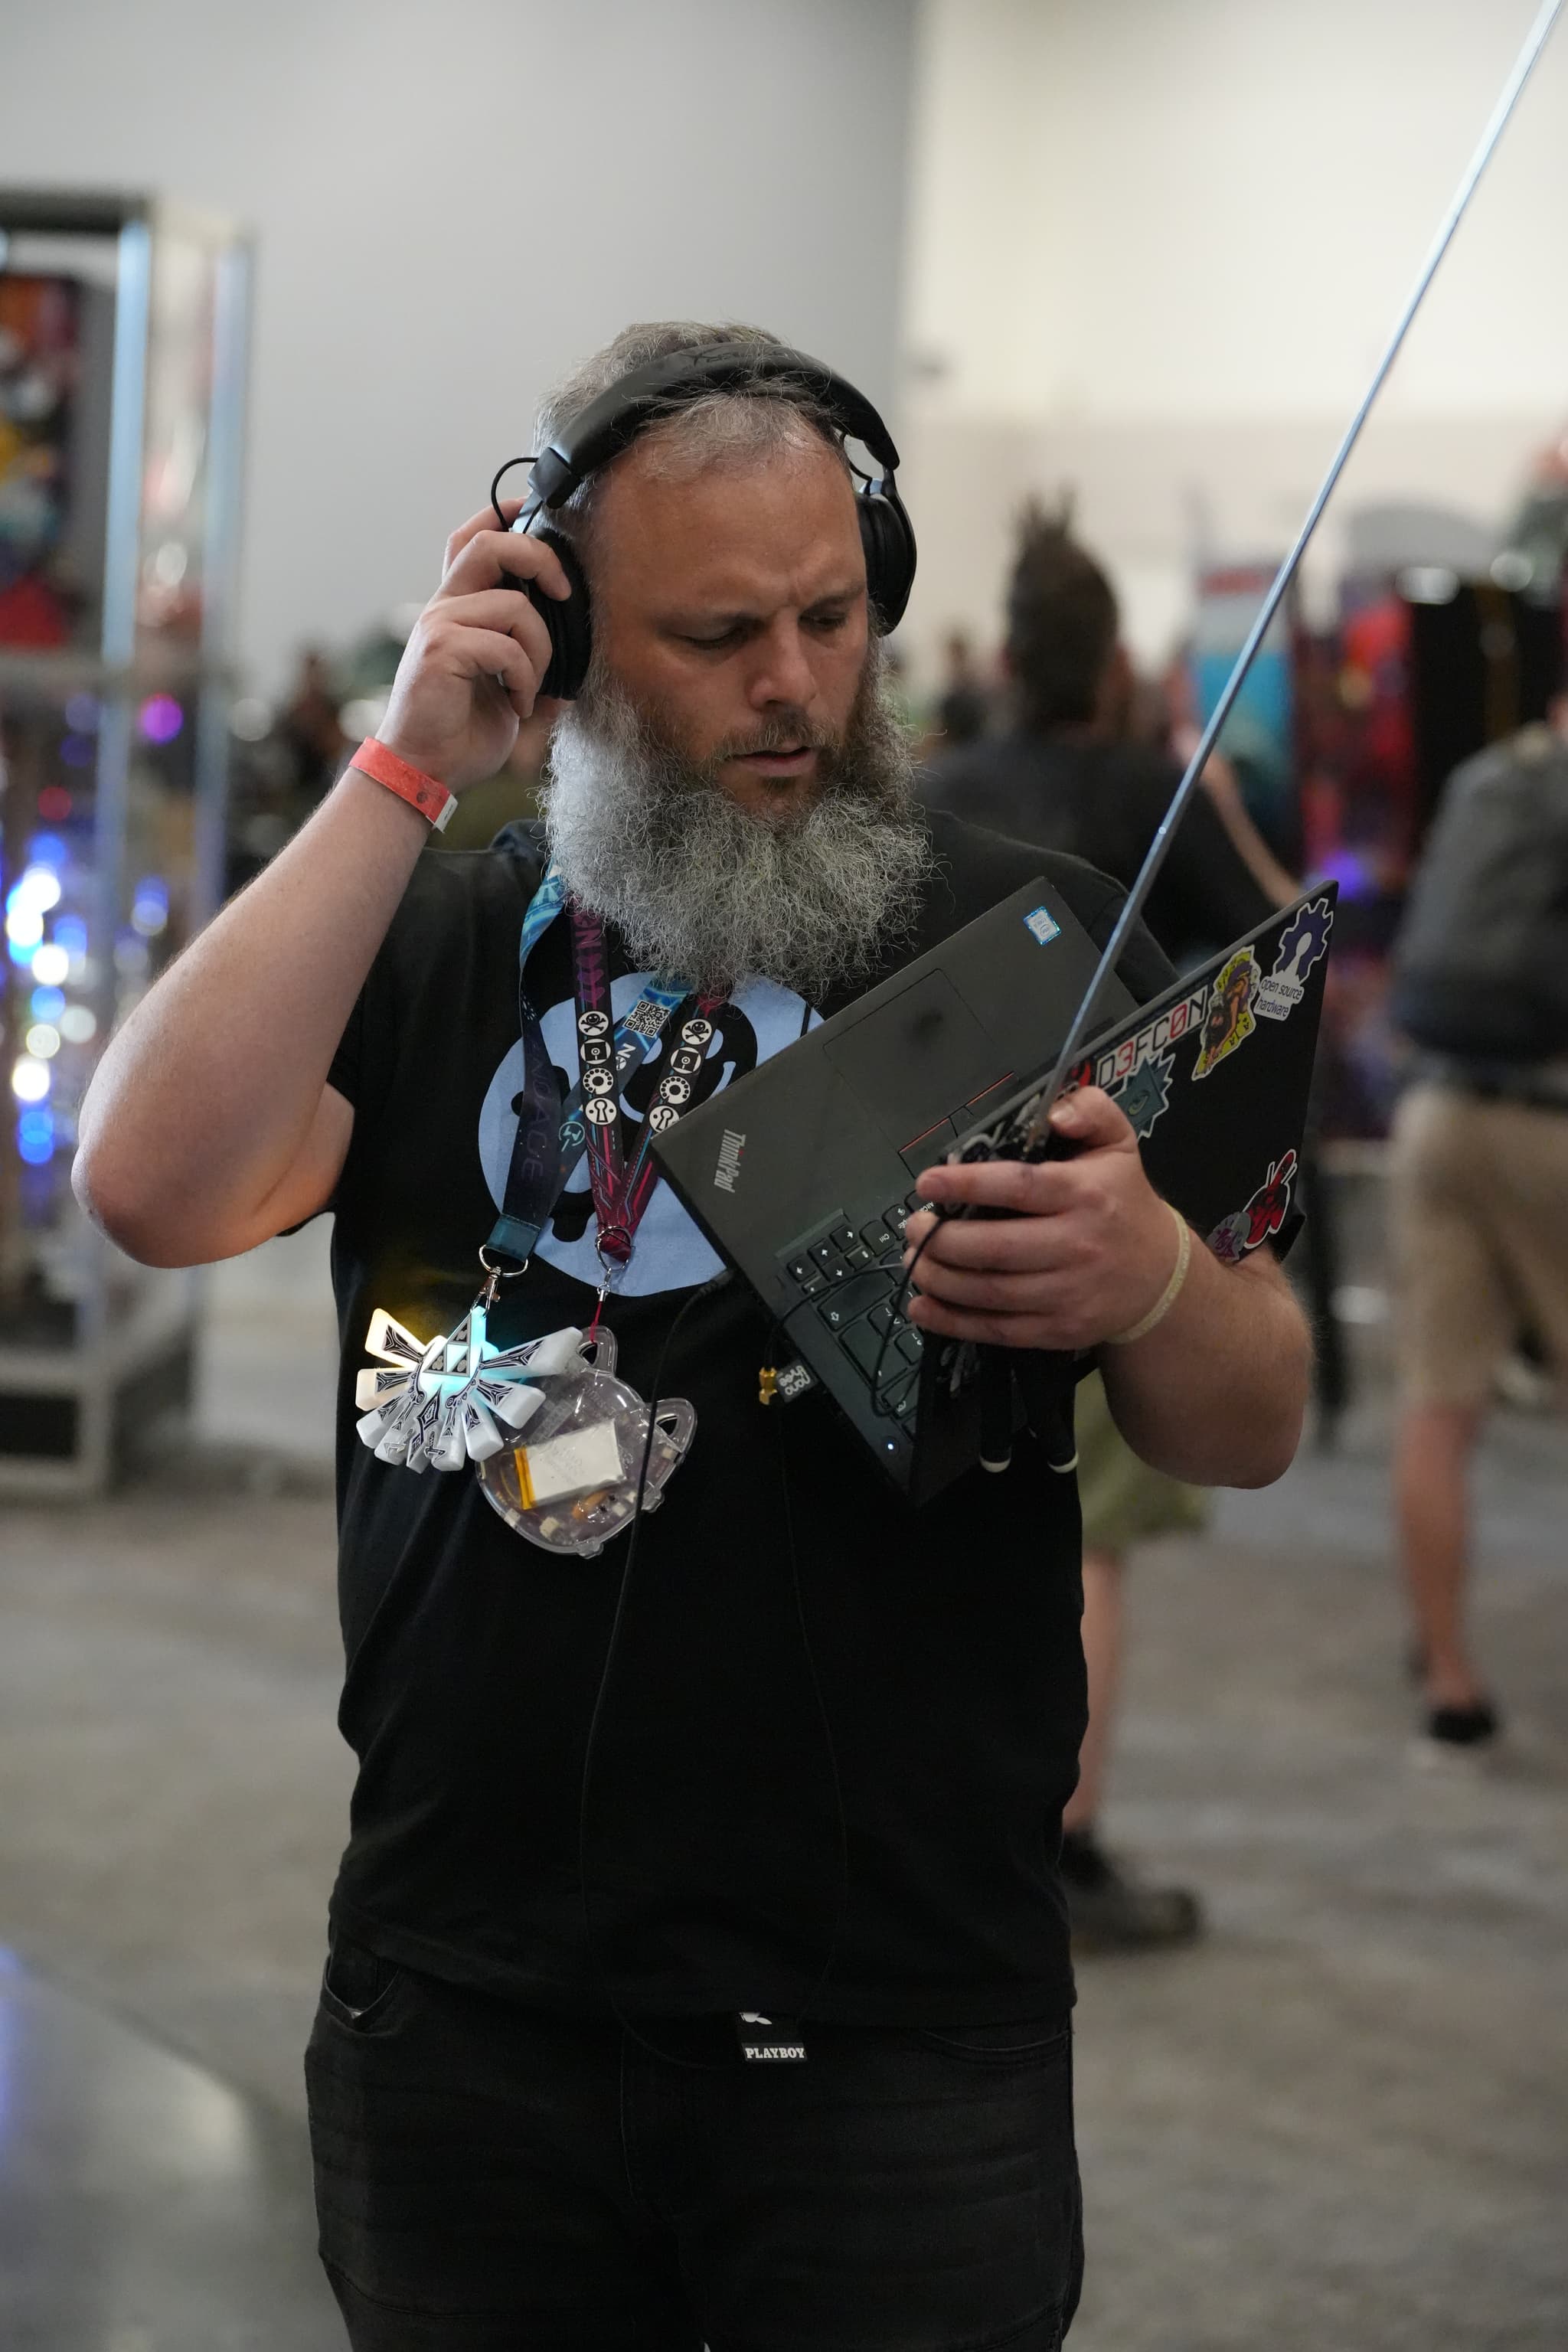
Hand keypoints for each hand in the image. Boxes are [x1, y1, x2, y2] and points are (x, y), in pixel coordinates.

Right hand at [375, 499, 574, 790]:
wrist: (423, 772)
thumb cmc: (460, 734)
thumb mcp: (505, 687)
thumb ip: (527, 656)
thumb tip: (573, 646)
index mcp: (456, 610)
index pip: (472, 541)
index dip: (502, 515)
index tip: (533, 509)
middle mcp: (442, 608)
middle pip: (490, 546)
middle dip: (539, 559)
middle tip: (563, 594)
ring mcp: (437, 626)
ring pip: (513, 606)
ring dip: (540, 651)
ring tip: (531, 688)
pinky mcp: (440, 651)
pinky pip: (505, 647)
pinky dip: (525, 679)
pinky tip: (517, 705)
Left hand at [902, 1087, 1181, 1350]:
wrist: (1160, 1276)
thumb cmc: (1123, 1201)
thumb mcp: (1118, 1143)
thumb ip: (1090, 1109)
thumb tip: (1053, 1114)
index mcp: (1084, 1194)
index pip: (1018, 1187)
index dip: (965, 1184)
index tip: (927, 1182)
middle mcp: (1077, 1246)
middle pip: (993, 1247)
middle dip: (940, 1239)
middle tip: (914, 1226)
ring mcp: (1068, 1294)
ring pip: (989, 1291)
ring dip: (938, 1278)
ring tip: (914, 1259)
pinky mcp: (1059, 1330)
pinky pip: (997, 1329)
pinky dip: (952, 1321)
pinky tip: (922, 1306)